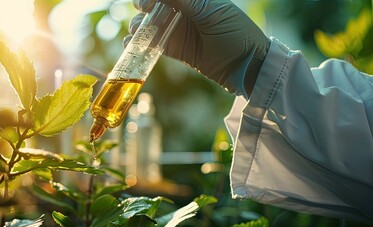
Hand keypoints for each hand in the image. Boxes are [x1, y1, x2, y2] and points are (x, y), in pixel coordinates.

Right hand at [127, 0, 269, 96]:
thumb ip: (185, 2)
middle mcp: (186, 13)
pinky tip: (132, 45)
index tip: (145, 4)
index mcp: (198, 0)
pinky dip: (141, 45)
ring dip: (139, 28)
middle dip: (143, 10)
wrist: (248, 68)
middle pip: (156, 7)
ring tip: (135, 34)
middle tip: (141, 16)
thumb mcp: (212, 14)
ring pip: (151, 26)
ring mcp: (180, 31)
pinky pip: (154, 45)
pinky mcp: (178, 50)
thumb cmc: (237, 35)